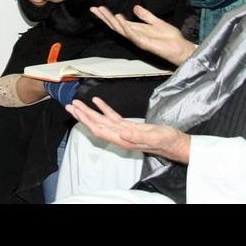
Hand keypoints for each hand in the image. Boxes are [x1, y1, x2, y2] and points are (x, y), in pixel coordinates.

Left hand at [65, 97, 190, 163]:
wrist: (174, 143)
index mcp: (123, 139)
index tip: (77, 111)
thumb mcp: (153, 137)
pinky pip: (113, 117)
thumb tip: (121, 133)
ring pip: (102, 120)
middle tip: (71, 105)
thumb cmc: (166, 141)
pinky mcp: (129, 126)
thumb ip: (137, 136)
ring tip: (78, 104)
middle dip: (83, 115)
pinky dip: (104, 109)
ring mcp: (123, 131)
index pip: (100, 129)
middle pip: (97, 125)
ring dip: (89, 112)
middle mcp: (120, 136)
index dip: (87, 121)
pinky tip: (97, 102)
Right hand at [90, 5, 194, 65]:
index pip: (119, 22)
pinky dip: (125, 26)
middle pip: (116, 26)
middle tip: (94, 9)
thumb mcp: (156, 22)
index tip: (99, 7)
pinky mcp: (143, 43)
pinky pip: (132, 34)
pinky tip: (119, 18)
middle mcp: (134, 35)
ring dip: (111, 20)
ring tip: (102, 11)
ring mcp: (138, 39)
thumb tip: (135, 7)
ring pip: (120, 30)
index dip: (109, 15)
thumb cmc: (170, 37)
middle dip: (105, 17)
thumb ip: (146, 15)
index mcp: (137, 29)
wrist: (179, 47)